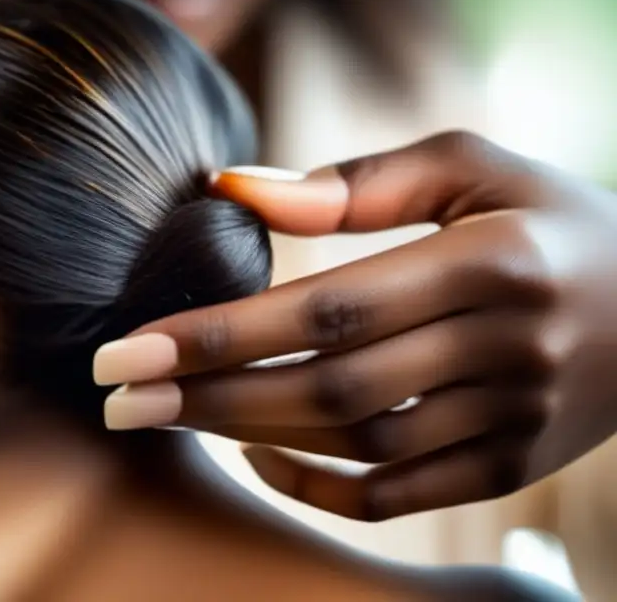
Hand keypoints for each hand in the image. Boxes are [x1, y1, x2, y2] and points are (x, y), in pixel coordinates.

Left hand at [93, 131, 616, 520]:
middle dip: (206, 397)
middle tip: (115, 399)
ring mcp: (516, 420)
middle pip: (326, 388)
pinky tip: (257, 454)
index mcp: (489, 262)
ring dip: (251, 432)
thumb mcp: (470, 165)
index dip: (217, 333)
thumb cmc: (547, 216)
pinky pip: (401, 496)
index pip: (324, 307)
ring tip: (168, 414)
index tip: (125, 346)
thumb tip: (230, 191)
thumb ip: (350, 183)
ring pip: (356, 446)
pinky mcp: (516, 466)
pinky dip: (319, 485)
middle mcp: (507, 349)